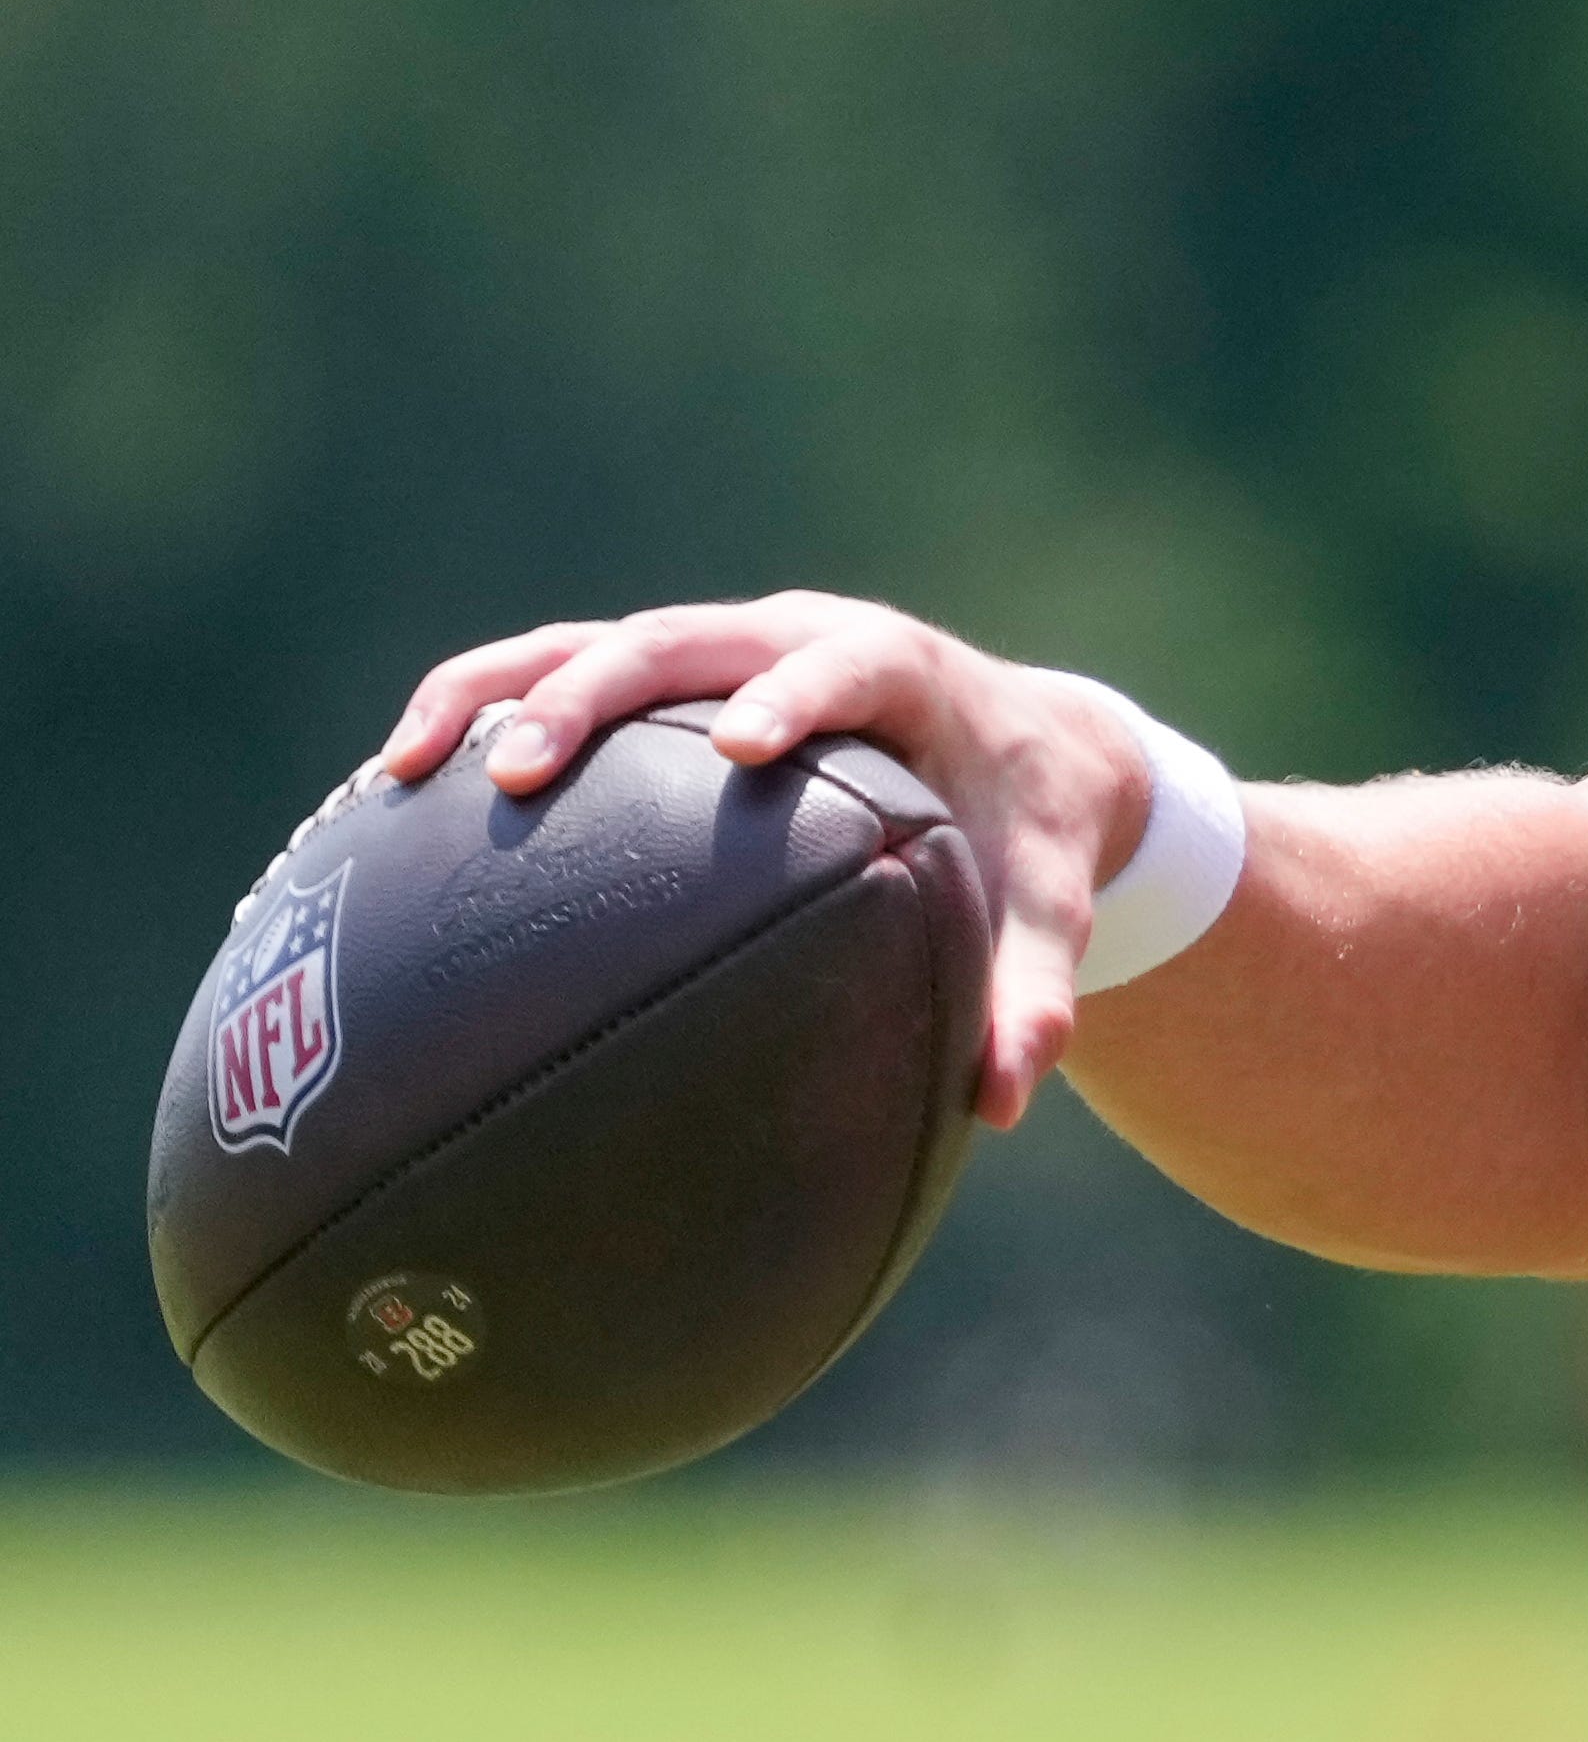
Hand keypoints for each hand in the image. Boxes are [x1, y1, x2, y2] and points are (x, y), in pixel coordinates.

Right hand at [373, 595, 1152, 1130]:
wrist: (1020, 746)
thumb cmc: (1028, 830)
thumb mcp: (1049, 906)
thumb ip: (1033, 994)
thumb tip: (1003, 1102)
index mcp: (898, 671)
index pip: (842, 664)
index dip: (794, 695)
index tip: (744, 747)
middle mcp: (792, 639)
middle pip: (679, 642)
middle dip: (595, 694)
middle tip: (518, 774)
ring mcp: (717, 653)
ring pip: (584, 644)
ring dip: (494, 696)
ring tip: (401, 775)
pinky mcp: (665, 683)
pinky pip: (549, 678)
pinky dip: (471, 718)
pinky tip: (383, 804)